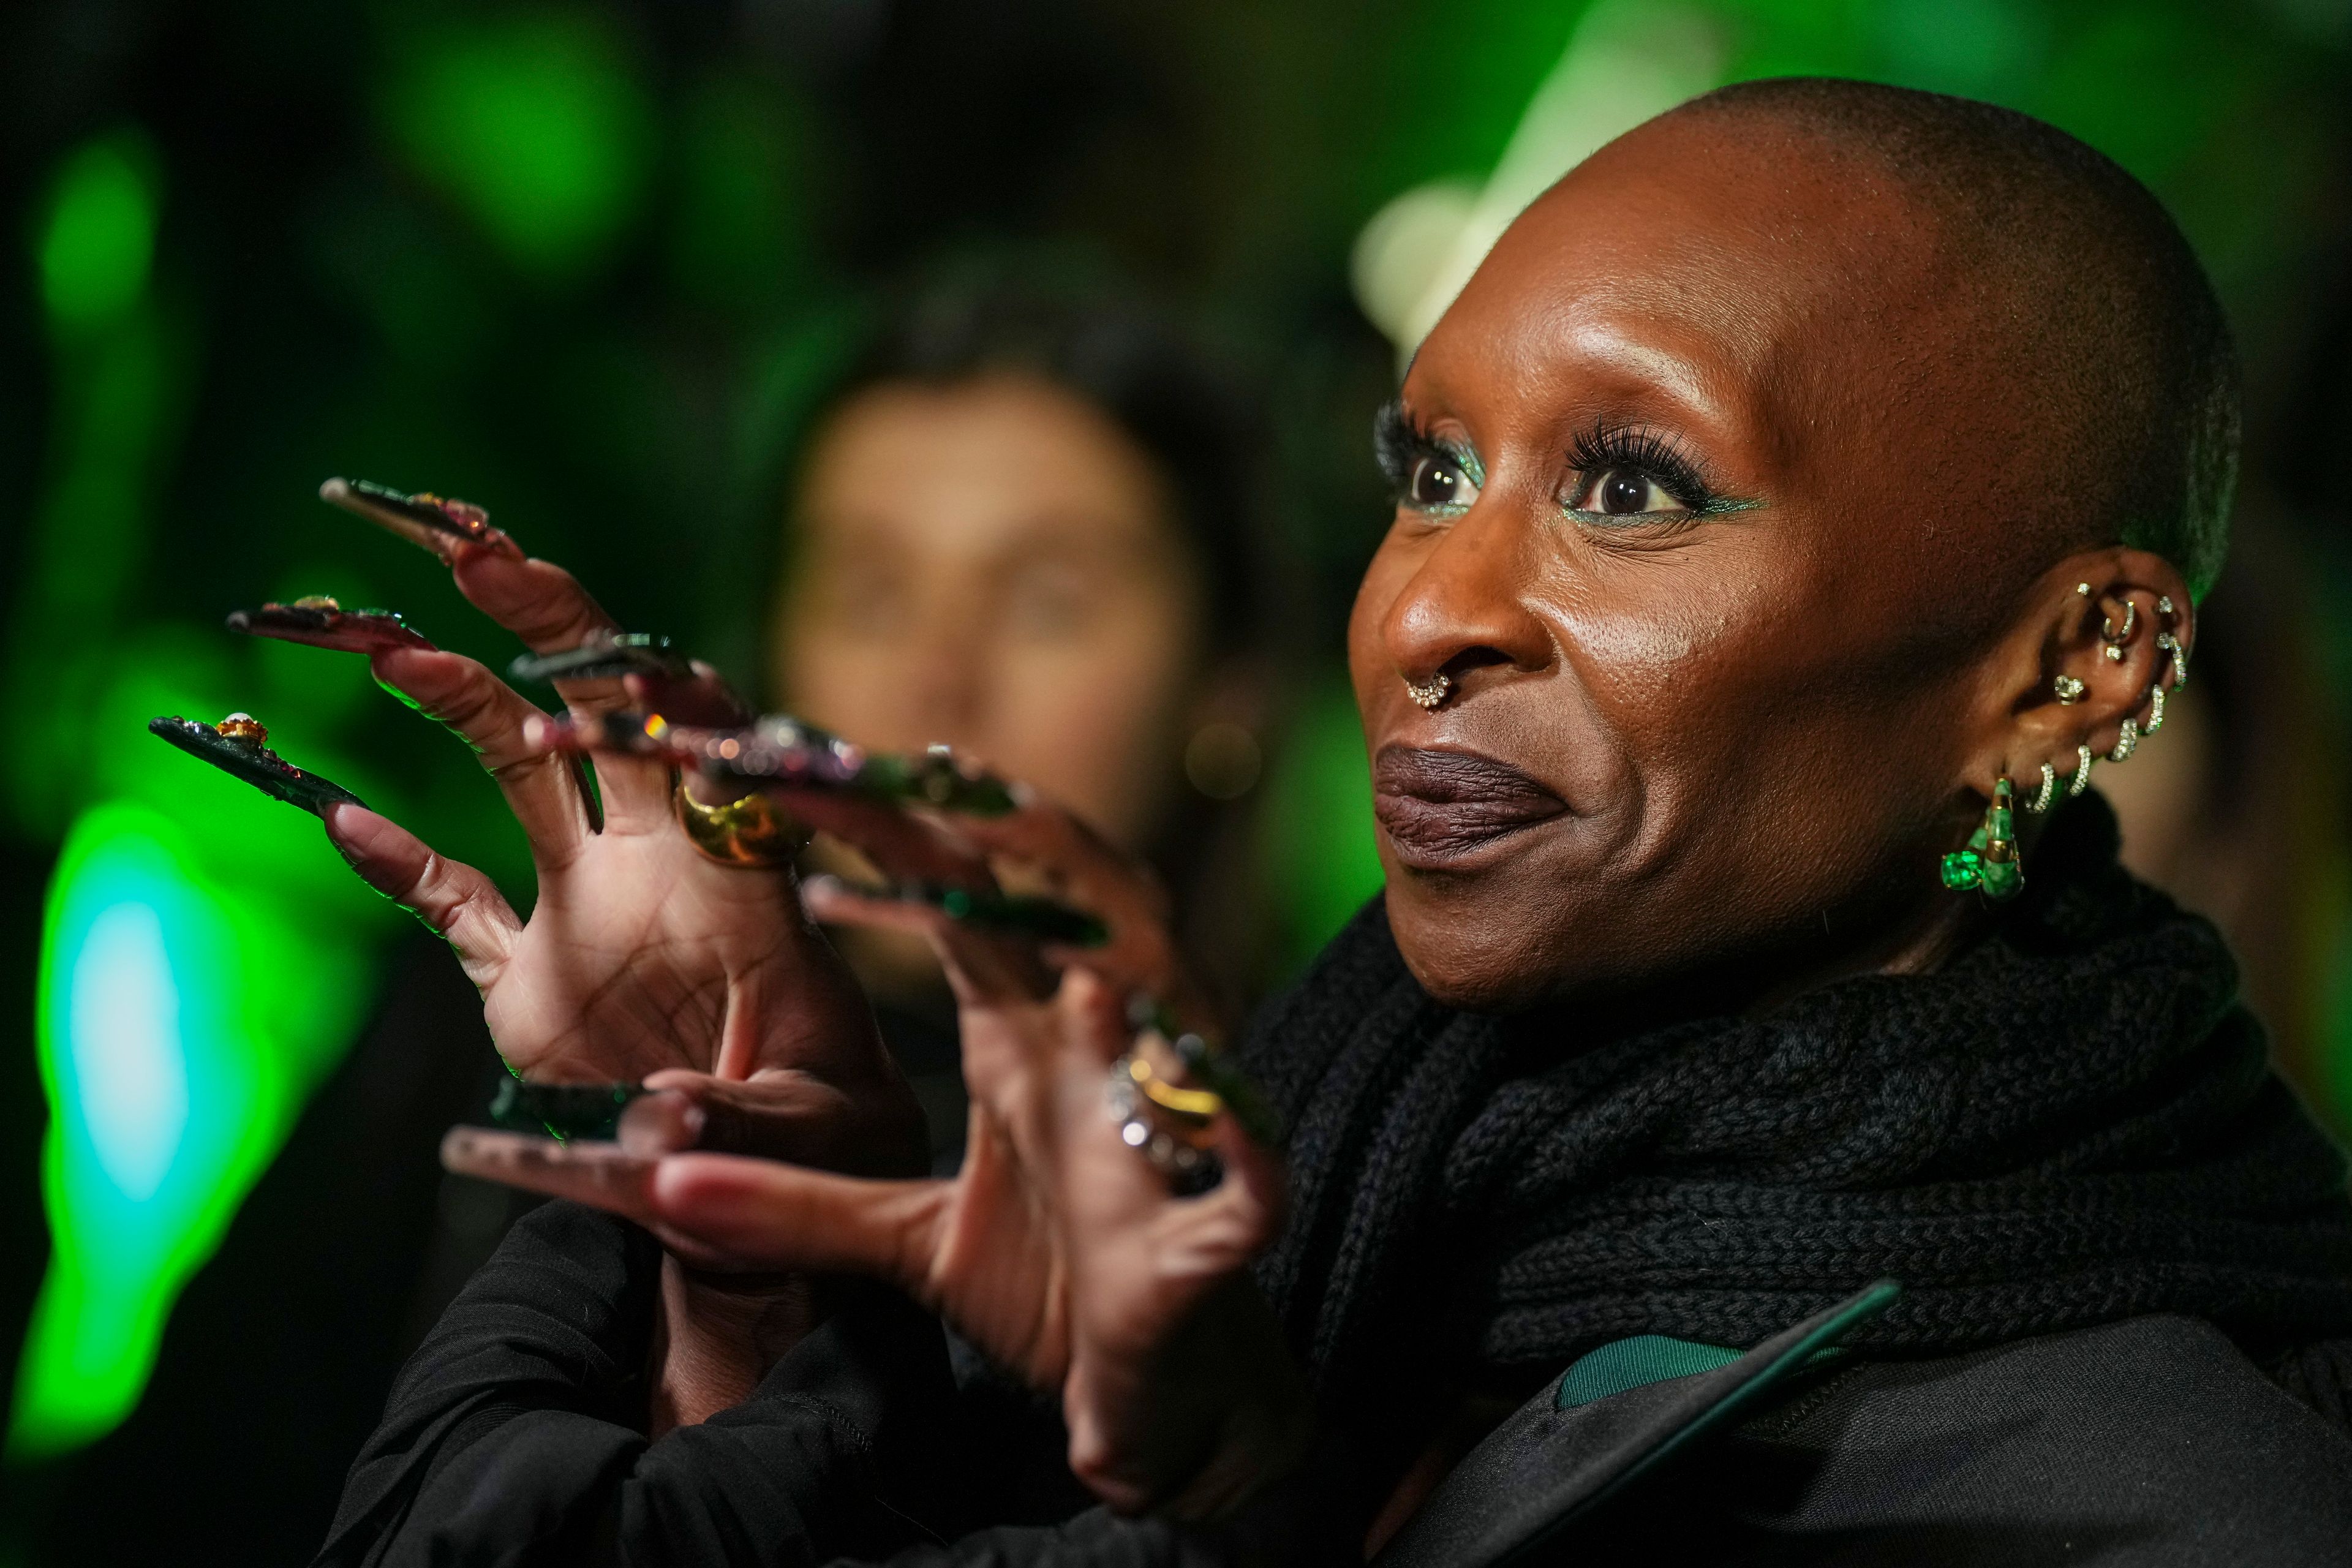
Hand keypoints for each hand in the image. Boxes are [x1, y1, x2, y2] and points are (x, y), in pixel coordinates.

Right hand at [322, 535, 922, 1172]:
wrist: (762, 1189)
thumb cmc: (826, 1137)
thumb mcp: (814, 1130)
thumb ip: (745, 1118)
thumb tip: (663, 1118)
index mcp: (749, 881)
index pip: (713, 751)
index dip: (669, 689)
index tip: (625, 642)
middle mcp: (663, 867)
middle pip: (605, 716)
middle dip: (549, 629)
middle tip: (482, 551)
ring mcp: (591, 912)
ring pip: (519, 773)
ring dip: (461, 702)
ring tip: (393, 644)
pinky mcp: (528, 978)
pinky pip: (451, 902)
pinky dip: (397, 865)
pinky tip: (340, 814)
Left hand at [448, 795, 1309, 1516]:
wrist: (1163, 1393)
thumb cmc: (1055, 1286)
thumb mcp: (904, 1242)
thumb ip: (792, 1201)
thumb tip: (655, 1170)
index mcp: (1027, 1038)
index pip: (955, 902)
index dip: (880, 827)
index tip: (781, 753)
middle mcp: (1098, 1056)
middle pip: (1059, 916)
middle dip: (992, 840)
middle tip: (905, 769)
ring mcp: (1163, 1137)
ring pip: (1167, 1011)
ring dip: (1119, 958)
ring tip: (1056, 928)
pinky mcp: (1213, 1241)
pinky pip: (1244, 1180)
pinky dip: (1234, 1147)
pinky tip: (1199, 1112)